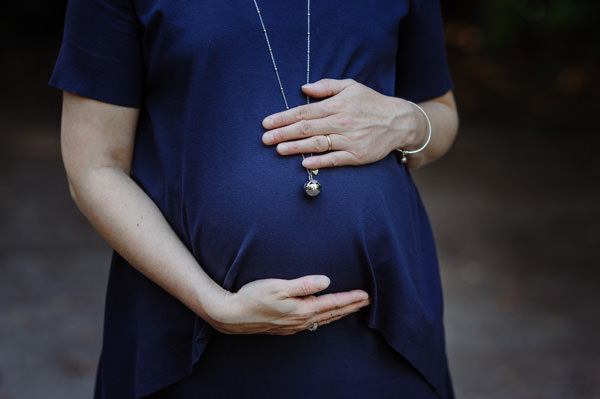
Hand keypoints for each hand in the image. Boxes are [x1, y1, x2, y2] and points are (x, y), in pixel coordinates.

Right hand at [206, 275, 370, 334]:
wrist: (232, 315)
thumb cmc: (253, 297)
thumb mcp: (279, 286)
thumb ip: (304, 284)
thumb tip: (326, 281)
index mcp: (302, 310)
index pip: (333, 303)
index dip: (350, 299)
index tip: (365, 295)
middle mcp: (300, 321)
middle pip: (332, 314)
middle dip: (350, 307)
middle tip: (366, 302)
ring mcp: (293, 326)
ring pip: (323, 320)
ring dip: (339, 313)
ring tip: (351, 308)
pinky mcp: (285, 327)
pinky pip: (312, 323)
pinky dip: (324, 318)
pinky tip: (324, 317)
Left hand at [262, 78, 427, 169]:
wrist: (399, 121)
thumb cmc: (371, 103)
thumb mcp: (351, 86)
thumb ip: (326, 87)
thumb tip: (304, 88)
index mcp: (336, 105)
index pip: (304, 111)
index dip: (283, 117)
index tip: (267, 123)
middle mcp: (341, 122)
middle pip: (306, 128)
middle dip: (283, 133)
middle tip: (265, 139)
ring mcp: (349, 140)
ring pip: (317, 144)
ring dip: (296, 147)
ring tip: (278, 150)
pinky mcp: (357, 155)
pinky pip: (334, 159)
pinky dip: (319, 161)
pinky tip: (304, 163)